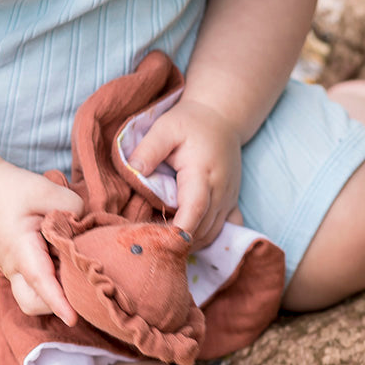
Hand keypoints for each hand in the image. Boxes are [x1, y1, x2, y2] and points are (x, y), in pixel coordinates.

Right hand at [0, 160, 83, 322]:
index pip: (40, 281)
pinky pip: (34, 284)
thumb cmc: (8, 188)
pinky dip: (51, 279)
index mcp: (19, 249)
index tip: (73, 319)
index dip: (58, 301)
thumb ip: (72, 208)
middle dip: (57, 303)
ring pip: (33, 297)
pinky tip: (62, 257)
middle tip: (79, 281)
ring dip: (55, 291)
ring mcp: (13, 270)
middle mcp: (14, 267)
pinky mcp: (17, 267)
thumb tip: (85, 230)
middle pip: (34, 302)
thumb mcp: (44, 189)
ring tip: (71, 264)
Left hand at [128, 99, 241, 247]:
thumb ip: (149, 149)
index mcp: (201, 172)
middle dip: (179, 242)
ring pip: (213, 233)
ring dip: (191, 242)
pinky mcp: (232, 202)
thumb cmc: (190, 123)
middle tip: (151, 246)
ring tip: (163, 244)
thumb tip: (133, 171)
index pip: (194, 209)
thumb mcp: (165, 128)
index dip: (180, 231)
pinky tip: (189, 239)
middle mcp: (220, 190)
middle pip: (203, 228)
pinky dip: (209, 239)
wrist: (221, 118)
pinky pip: (227, 230)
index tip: (161, 243)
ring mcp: (229, 198)